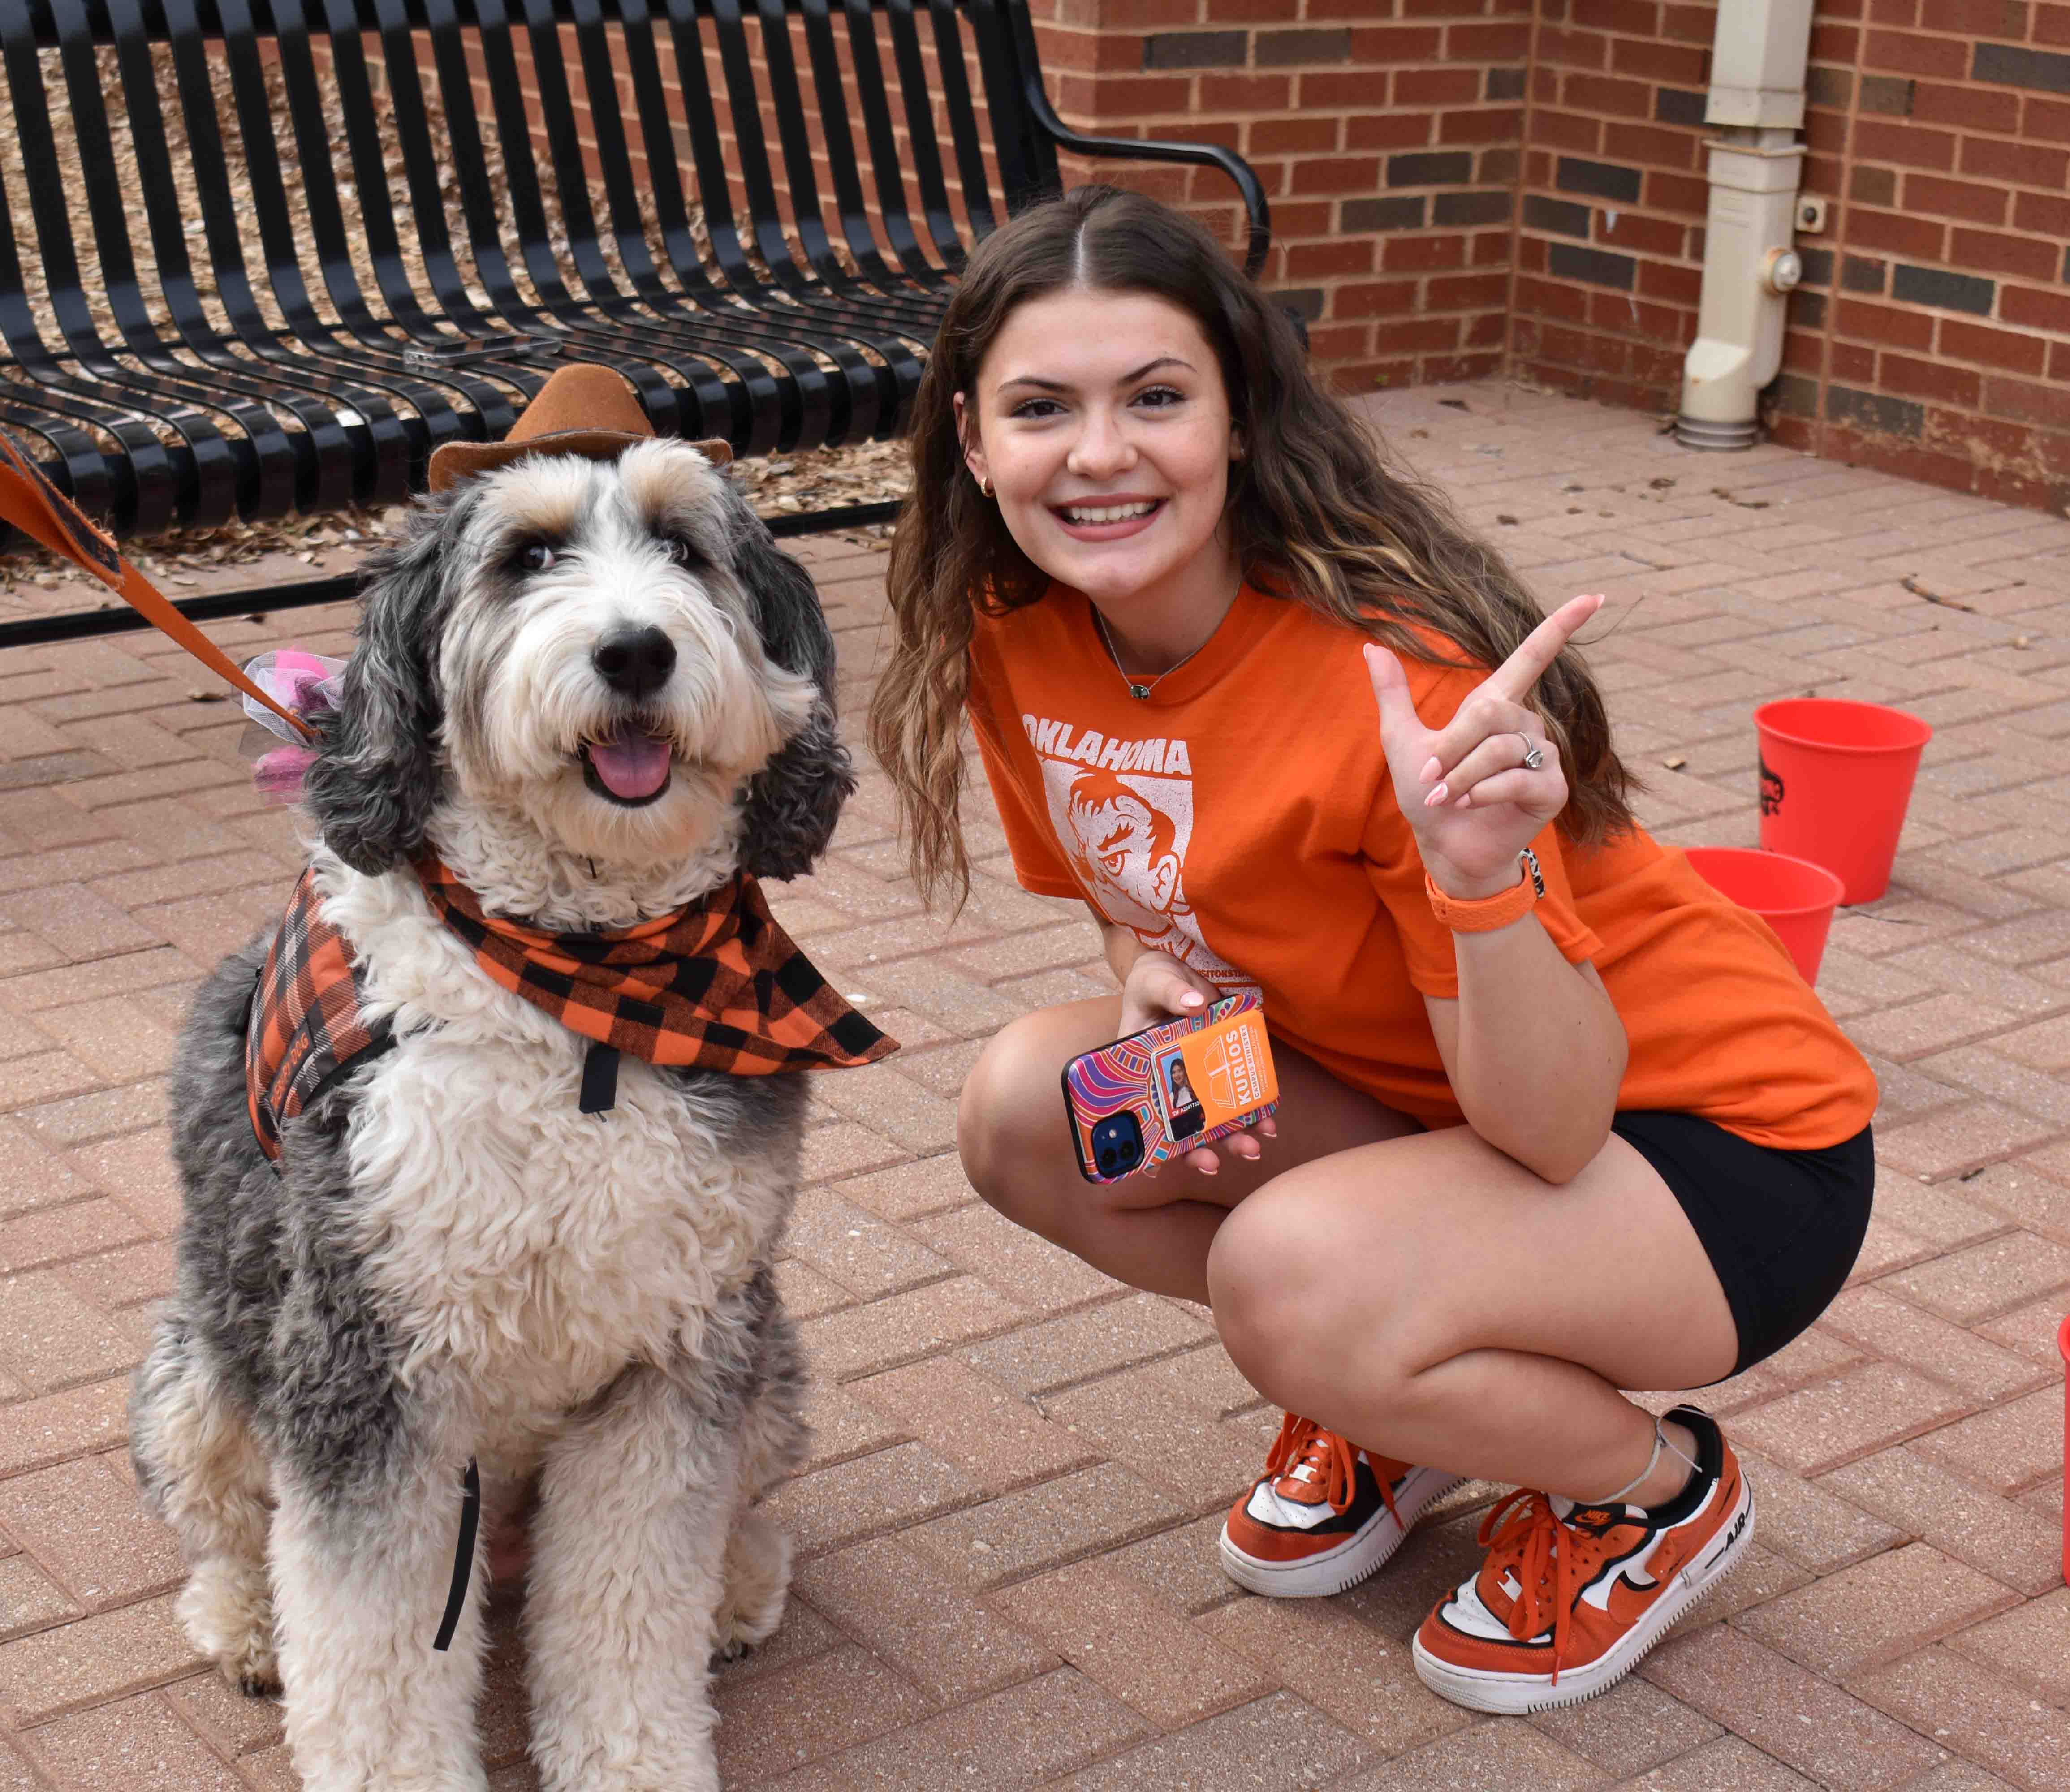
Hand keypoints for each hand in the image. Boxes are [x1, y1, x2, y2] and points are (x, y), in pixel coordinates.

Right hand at [1115, 951, 1274, 1178]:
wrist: (1183, 965)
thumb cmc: (1156, 978)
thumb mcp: (1154, 979)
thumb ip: (1171, 991)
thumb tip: (1195, 1003)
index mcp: (1141, 1067)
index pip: (1141, 1110)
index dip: (1148, 1141)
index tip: (1157, 1166)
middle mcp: (1170, 1080)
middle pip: (1182, 1123)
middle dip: (1198, 1148)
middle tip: (1213, 1163)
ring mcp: (1200, 1075)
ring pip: (1215, 1115)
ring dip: (1233, 1136)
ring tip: (1254, 1147)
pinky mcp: (1227, 1063)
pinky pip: (1240, 1092)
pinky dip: (1254, 1110)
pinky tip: (1268, 1122)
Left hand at [1363, 594, 1605, 895]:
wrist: (1444, 846)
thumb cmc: (1428, 795)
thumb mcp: (1402, 741)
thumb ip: (1392, 694)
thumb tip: (1371, 646)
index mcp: (1497, 705)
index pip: (1533, 656)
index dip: (1561, 626)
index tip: (1594, 596)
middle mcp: (1527, 724)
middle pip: (1491, 711)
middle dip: (1452, 746)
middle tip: (1430, 776)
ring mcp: (1544, 757)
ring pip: (1500, 748)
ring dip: (1462, 777)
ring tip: (1447, 797)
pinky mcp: (1552, 790)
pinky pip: (1517, 778)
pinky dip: (1483, 793)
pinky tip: (1468, 805)